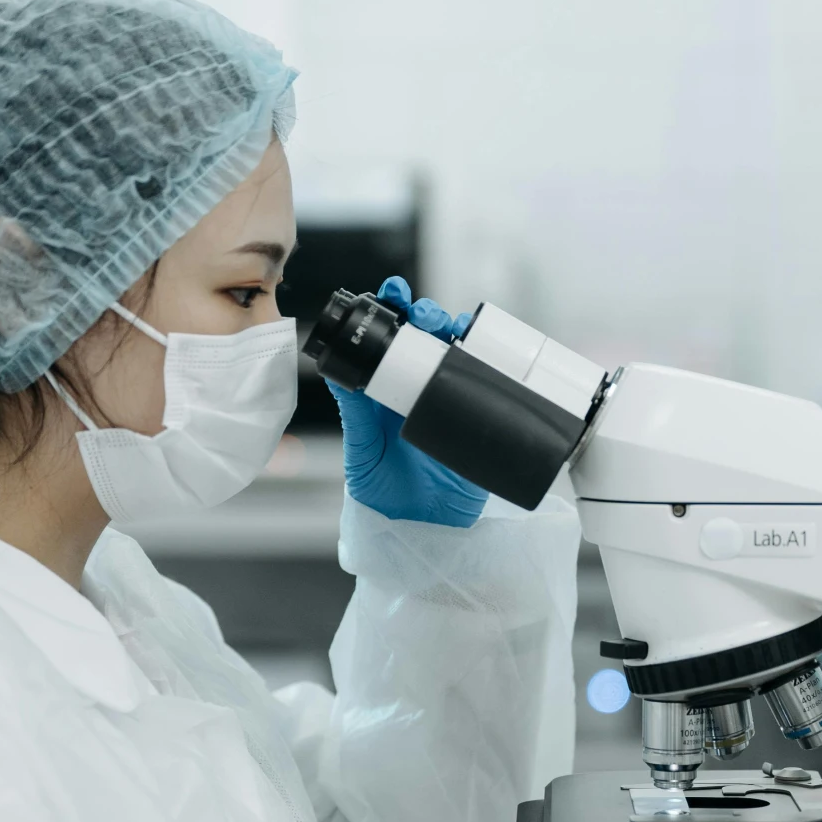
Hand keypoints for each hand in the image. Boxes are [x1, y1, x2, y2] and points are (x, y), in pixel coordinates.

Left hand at [330, 276, 488, 527]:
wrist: (418, 526)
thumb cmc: (382, 490)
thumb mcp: (361, 449)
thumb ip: (353, 413)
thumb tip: (335, 371)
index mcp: (387, 391)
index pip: (390, 342)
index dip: (391, 314)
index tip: (389, 294)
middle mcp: (418, 389)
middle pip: (426, 338)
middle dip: (425, 314)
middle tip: (420, 312)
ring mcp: (449, 399)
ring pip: (456, 351)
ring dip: (453, 329)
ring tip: (445, 324)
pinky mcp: (476, 416)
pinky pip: (485, 382)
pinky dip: (486, 360)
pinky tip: (478, 347)